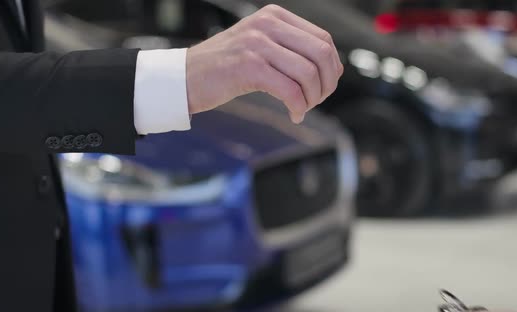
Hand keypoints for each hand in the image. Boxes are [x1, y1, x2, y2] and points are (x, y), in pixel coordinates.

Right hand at [185, 4, 343, 122]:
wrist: (185, 77)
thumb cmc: (225, 67)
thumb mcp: (259, 46)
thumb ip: (290, 50)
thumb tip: (331, 69)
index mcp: (274, 16)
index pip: (323, 38)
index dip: (331, 66)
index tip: (324, 86)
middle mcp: (268, 24)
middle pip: (321, 54)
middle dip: (326, 83)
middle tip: (316, 100)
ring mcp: (258, 43)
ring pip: (308, 73)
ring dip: (312, 98)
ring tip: (302, 108)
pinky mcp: (249, 67)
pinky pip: (290, 90)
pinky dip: (298, 107)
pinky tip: (294, 115)